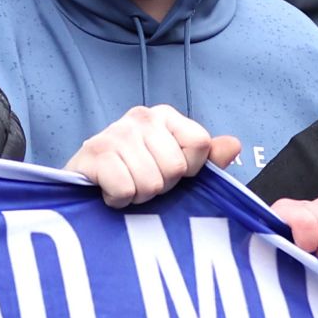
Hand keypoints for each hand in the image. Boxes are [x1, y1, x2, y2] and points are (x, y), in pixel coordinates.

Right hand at [63, 105, 240, 207]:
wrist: (85, 187)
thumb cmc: (134, 176)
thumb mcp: (175, 168)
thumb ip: (207, 158)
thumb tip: (233, 145)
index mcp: (165, 117)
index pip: (200, 143)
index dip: (189, 170)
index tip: (170, 173)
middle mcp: (141, 117)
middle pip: (175, 168)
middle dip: (161, 186)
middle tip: (142, 182)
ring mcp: (115, 132)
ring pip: (151, 182)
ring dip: (139, 196)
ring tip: (125, 185)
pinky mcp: (93, 151)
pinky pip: (125, 189)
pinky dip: (119, 200)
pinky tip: (109, 190)